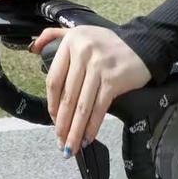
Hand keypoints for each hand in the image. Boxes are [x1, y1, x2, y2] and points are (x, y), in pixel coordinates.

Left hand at [28, 25, 150, 154]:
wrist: (144, 43)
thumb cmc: (109, 42)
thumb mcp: (79, 31)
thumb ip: (53, 36)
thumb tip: (32, 49)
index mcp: (70, 42)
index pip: (54, 79)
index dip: (51, 104)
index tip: (53, 120)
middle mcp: (83, 53)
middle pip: (67, 97)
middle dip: (62, 124)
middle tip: (59, 141)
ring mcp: (98, 67)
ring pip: (81, 106)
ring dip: (75, 130)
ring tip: (70, 147)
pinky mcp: (113, 80)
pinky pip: (98, 108)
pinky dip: (92, 126)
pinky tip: (88, 138)